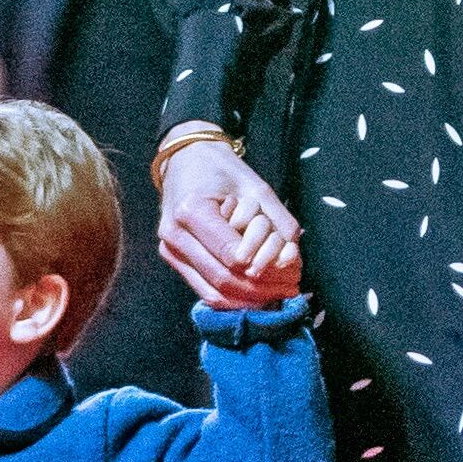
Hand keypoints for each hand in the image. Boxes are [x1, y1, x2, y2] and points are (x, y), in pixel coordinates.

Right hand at [155, 135, 302, 309]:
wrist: (187, 162)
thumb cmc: (223, 171)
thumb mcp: (257, 187)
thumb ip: (277, 220)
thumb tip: (291, 256)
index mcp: (191, 211)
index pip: (231, 253)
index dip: (263, 267)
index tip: (292, 272)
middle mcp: (174, 235)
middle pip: (222, 278)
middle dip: (261, 288)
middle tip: (293, 289)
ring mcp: (170, 250)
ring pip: (212, 292)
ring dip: (249, 299)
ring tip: (280, 296)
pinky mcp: (173, 259)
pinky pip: (204, 290)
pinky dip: (233, 299)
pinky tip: (257, 298)